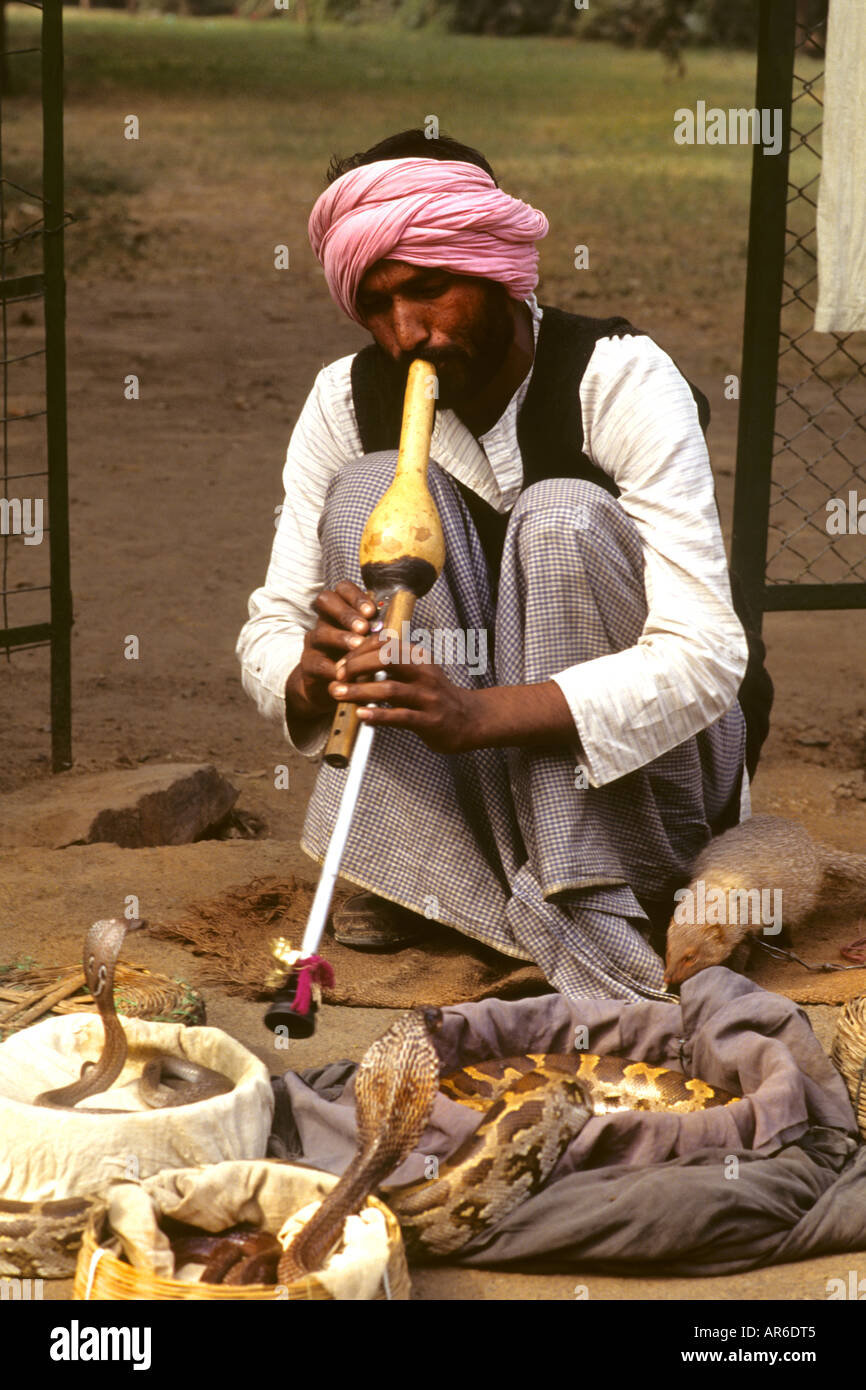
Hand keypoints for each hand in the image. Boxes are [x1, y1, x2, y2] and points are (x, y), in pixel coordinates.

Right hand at [285, 580, 377, 720]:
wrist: (335, 689)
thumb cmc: (359, 661)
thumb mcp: (370, 643)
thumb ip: (379, 632)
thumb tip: (400, 623)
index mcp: (341, 610)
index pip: (342, 589)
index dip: (355, 596)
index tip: (371, 611)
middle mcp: (324, 621)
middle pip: (325, 601)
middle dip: (346, 613)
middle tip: (364, 627)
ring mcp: (314, 643)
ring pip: (321, 633)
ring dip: (341, 638)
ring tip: (358, 645)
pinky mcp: (309, 666)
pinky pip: (317, 664)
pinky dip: (333, 668)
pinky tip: (346, 673)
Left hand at [329, 629, 475, 754]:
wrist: (471, 719)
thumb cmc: (436, 696)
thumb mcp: (419, 672)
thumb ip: (393, 665)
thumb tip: (356, 661)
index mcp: (419, 658)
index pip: (385, 644)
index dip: (359, 651)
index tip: (341, 664)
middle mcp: (424, 673)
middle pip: (386, 659)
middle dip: (356, 666)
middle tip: (337, 677)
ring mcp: (428, 697)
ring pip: (390, 689)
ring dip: (360, 692)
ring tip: (339, 694)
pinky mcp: (430, 721)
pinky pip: (400, 717)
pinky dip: (378, 715)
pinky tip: (361, 716)